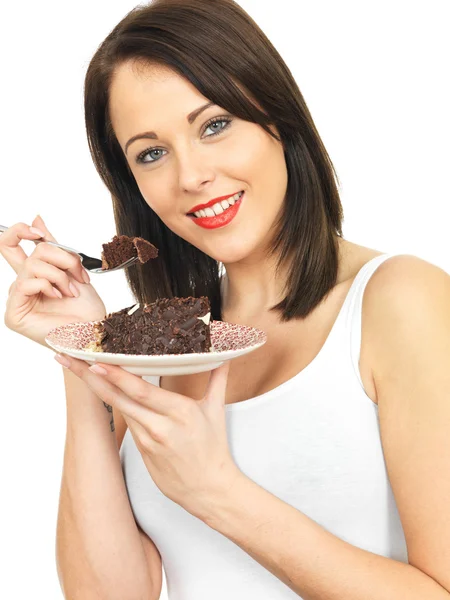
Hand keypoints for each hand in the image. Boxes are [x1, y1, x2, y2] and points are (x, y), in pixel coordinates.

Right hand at [0, 215, 105, 346]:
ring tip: (71, 291)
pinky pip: (23, 284)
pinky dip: (46, 286)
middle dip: (52, 252)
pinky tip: (58, 296)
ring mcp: (17, 299)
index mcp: (35, 273)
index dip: (21, 231)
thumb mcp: (72, 268)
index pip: (13, 244)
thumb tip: (36, 218)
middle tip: (72, 267)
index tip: (39, 232)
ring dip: (59, 275)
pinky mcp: (14, 314)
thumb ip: (53, 245)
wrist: (94, 331)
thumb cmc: (86, 307)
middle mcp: (23, 284)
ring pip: (30, 265)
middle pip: (16, 248)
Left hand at [56, 354, 241, 519]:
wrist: (209, 490)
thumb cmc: (213, 449)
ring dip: (98, 388)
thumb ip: (216, 378)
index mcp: (179, 412)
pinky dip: (115, 405)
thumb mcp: (216, 411)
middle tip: (68, 358)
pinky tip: (103, 390)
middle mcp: (158, 426)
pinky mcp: (140, 451)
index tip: (95, 361)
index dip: (115, 376)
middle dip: (89, 377)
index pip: (140, 390)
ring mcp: (146, 441)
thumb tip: (223, 354)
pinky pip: (127, 422)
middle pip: (117, 398)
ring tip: (78, 367)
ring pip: (118, 409)